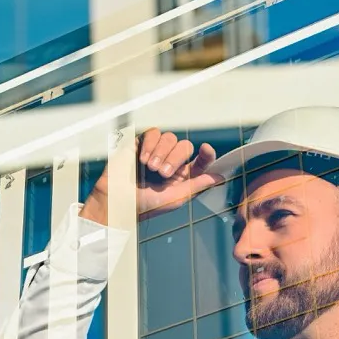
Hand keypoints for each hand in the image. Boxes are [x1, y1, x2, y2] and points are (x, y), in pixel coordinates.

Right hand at [81, 129, 223, 224]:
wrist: (118, 201)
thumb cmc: (146, 206)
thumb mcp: (176, 198)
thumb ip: (198, 185)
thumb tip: (221, 177)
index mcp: (183, 176)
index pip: (201, 160)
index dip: (207, 154)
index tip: (206, 149)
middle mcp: (171, 161)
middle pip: (185, 146)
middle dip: (175, 158)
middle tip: (162, 173)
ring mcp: (156, 152)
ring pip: (169, 137)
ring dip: (161, 152)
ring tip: (150, 168)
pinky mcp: (141, 144)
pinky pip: (152, 133)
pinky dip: (150, 144)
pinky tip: (142, 159)